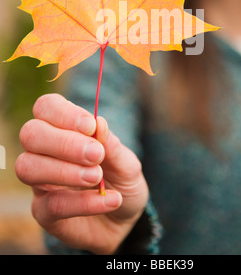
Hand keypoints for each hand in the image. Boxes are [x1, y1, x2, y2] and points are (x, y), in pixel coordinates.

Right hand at [15, 93, 148, 253]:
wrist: (125, 218)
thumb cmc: (121, 180)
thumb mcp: (127, 162)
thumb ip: (112, 145)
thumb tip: (99, 123)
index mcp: (63, 128)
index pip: (46, 107)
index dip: (63, 113)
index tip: (90, 126)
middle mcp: (45, 151)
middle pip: (31, 134)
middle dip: (63, 142)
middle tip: (96, 155)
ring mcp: (41, 182)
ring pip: (28, 167)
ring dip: (64, 170)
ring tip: (97, 177)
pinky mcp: (44, 212)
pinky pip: (51, 205)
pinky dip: (84, 202)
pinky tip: (111, 200)